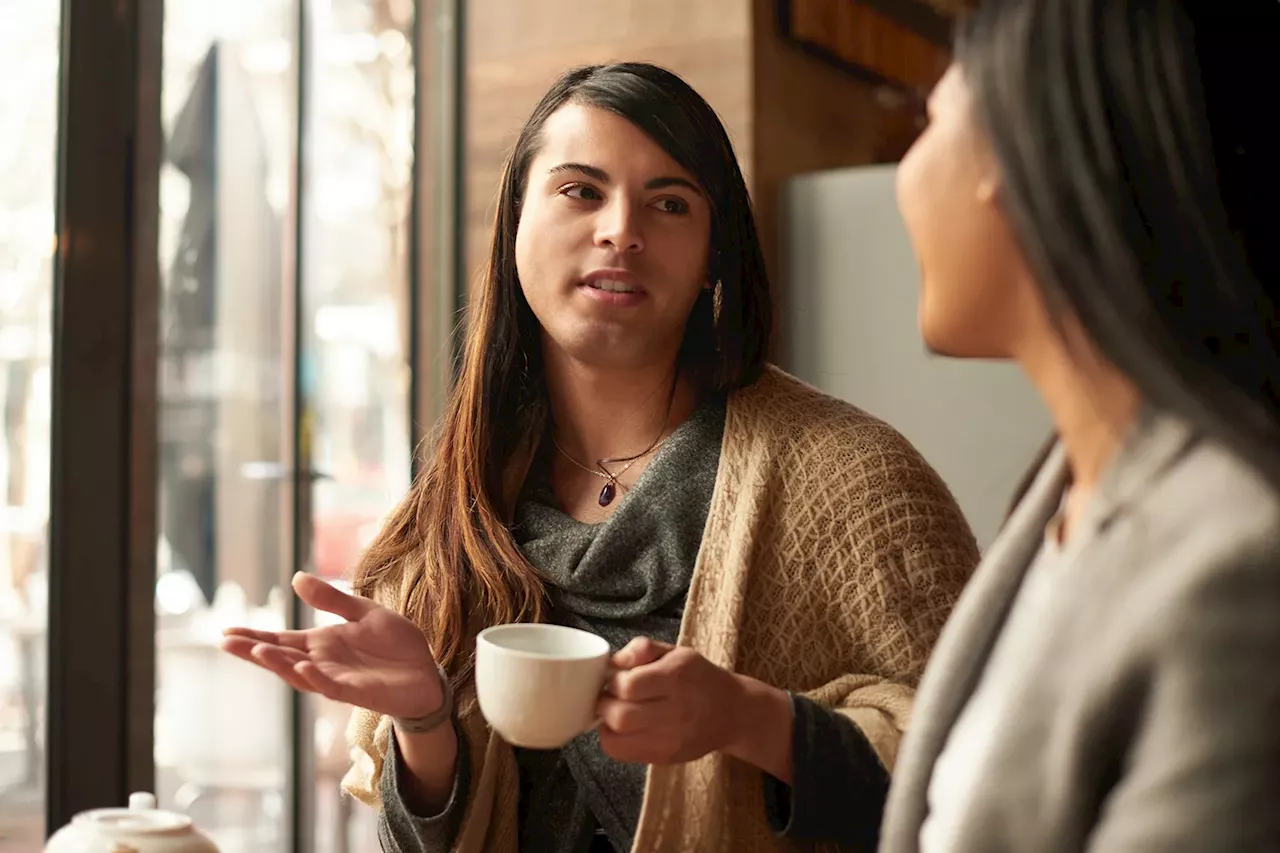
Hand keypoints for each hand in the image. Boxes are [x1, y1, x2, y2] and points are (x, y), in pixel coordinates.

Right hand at [220, 572, 442, 719]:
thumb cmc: (395, 644)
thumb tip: (296, 578)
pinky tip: (300, 667)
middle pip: (280, 657)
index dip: (254, 635)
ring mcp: (336, 679)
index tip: (225, 631)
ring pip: (299, 673)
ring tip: (257, 650)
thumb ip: (332, 599)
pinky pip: (330, 686)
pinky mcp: (356, 692)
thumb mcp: (363, 612)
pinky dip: (314, 677)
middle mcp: (322, 663)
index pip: (280, 639)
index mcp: (322, 644)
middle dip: (253, 650)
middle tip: (225, 641)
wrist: (427, 671)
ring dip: (279, 663)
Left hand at [596, 637, 746, 765]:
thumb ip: (642, 648)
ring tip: (616, 712)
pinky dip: (613, 740)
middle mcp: (675, 711)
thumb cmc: (698, 678)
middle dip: (606, 704)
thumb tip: (613, 663)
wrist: (732, 713)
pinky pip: (622, 754)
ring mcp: (670, 740)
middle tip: (610, 697)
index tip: (616, 679)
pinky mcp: (664, 758)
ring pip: (617, 740)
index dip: (614, 681)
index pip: (629, 686)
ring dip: (607, 724)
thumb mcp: (676, 652)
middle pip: (621, 716)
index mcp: (676, 677)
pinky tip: (623, 728)